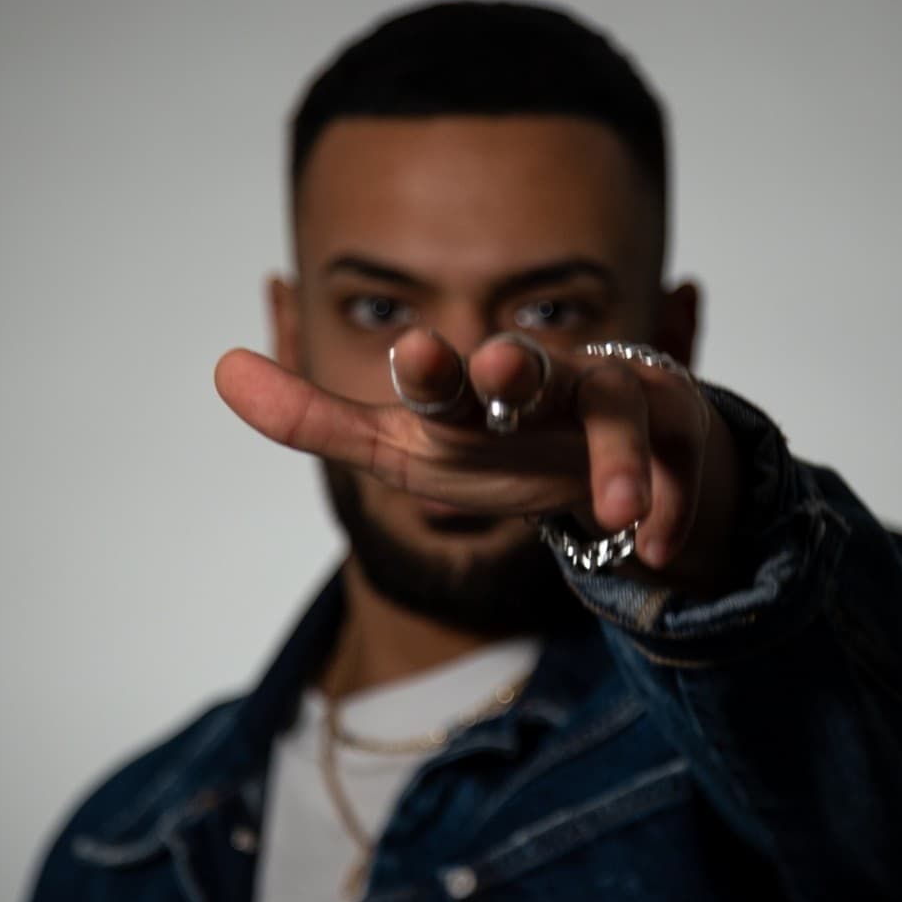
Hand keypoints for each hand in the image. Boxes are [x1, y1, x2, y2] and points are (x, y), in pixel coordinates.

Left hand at [213, 328, 740, 578]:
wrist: (615, 468)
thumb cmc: (497, 450)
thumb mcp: (406, 449)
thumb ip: (318, 420)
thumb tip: (220, 368)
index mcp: (473, 396)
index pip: (444, 379)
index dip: (430, 368)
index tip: (413, 354)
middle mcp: (545, 386)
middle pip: (532, 366)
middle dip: (518, 365)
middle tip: (500, 368)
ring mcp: (617, 405)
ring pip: (618, 411)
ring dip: (613, 458)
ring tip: (611, 512)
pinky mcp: (679, 440)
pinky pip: (680, 472)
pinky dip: (671, 509)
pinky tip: (656, 548)